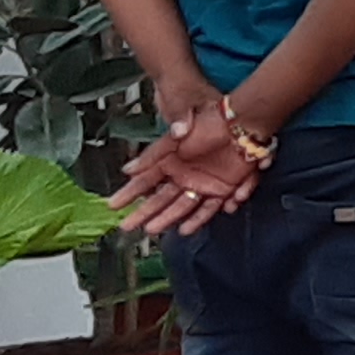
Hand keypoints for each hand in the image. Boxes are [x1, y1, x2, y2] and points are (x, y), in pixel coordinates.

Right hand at [111, 98, 254, 238]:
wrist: (240, 125)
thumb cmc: (208, 124)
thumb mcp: (173, 140)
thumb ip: (151, 156)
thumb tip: (127, 170)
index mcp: (171, 163)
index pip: (145, 182)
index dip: (129, 194)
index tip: (113, 205)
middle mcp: (184, 176)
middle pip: (161, 199)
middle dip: (144, 213)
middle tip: (127, 226)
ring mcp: (203, 184)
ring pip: (181, 207)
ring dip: (166, 219)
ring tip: (151, 229)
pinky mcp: (223, 189)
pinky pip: (209, 208)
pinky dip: (198, 219)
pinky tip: (185, 229)